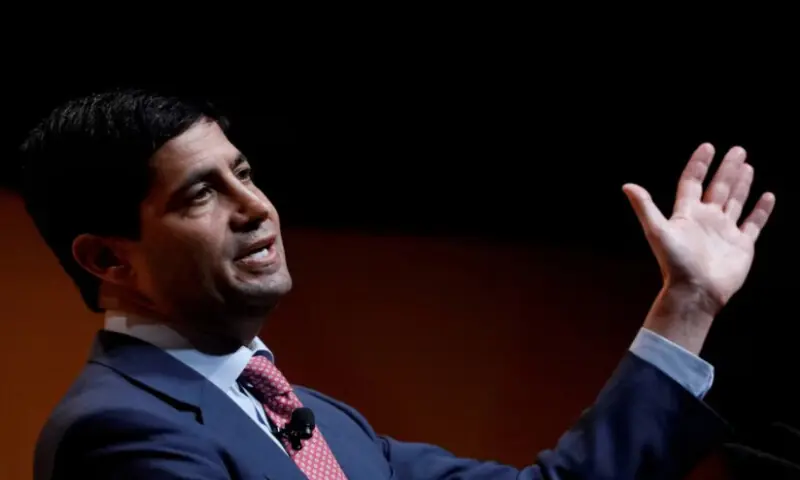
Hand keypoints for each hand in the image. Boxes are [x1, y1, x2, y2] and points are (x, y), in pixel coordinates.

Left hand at [623, 143, 775, 314]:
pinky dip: (761, 210)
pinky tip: (767, 196)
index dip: (699, 165)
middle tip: (737, 149)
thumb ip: (645, 207)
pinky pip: (754, 223)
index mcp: (686, 214)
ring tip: (747, 166)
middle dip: (727, 169)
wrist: (695, 291)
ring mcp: (724, 231)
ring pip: (735, 201)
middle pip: (718, 187)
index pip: (692, 182)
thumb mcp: (657, 230)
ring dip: (741, 184)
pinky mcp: (741, 244)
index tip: (707, 147)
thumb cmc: (675, 263)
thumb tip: (627, 186)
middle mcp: (706, 219)